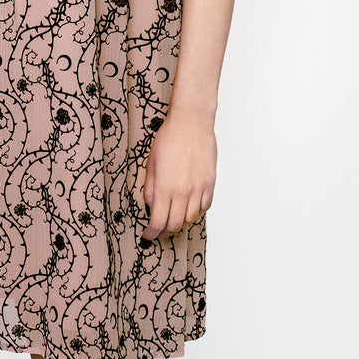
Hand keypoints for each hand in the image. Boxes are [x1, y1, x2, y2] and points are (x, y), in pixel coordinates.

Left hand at [141, 110, 215, 239]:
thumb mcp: (151, 163)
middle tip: (158, 232)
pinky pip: (204, 206)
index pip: (158, 221)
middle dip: (165, 232)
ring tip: (172, 220)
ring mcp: (199, 188)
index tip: (148, 235)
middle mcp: (183, 191)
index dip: (152, 233)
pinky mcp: (210, 183)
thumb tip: (150, 206)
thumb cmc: (169, 138)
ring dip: (180, 223)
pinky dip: (196, 212)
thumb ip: (150, 188)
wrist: (191, 123)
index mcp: (165, 187)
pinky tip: (188, 209)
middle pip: (175, 224)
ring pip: (191, 218)